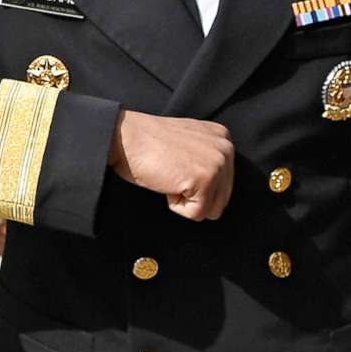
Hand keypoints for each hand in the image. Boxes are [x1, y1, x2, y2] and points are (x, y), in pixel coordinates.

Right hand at [109, 111, 233, 220]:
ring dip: (185, 200)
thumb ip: (206, 157)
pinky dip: (175, 204)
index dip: (193, 183)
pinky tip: (166, 181)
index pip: (222, 183)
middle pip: (221, 200)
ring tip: (170, 175)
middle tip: (171, 171)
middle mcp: (226, 148)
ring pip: (211, 209)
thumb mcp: (187, 142)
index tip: (175, 164)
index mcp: (222, 137)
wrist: (124, 138)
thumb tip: (214, 188)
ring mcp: (218, 163)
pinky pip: (196, 214)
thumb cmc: (146, 144)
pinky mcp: (206, 179)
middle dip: (192, 195)